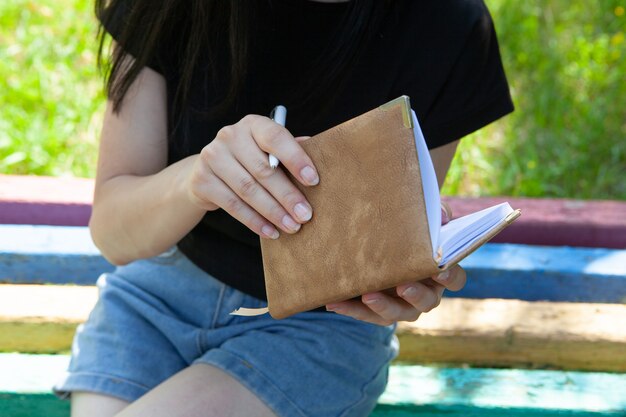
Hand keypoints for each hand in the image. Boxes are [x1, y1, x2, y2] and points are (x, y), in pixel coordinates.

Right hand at [185, 115, 317, 238]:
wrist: (207, 171)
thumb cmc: (251, 160)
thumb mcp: (268, 151)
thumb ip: (290, 152)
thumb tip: (320, 155)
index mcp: (253, 124)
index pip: (275, 137)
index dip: (296, 158)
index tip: (313, 181)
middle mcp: (230, 136)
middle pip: (263, 170)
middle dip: (287, 195)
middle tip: (306, 215)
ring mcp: (212, 157)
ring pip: (248, 190)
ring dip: (273, 212)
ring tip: (292, 227)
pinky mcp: (202, 181)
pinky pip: (233, 205)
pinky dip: (254, 221)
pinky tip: (271, 232)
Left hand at [326, 203, 466, 325]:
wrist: (377, 243)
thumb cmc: (407, 232)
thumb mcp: (420, 221)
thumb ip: (434, 215)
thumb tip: (442, 215)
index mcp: (440, 273)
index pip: (455, 279)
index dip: (450, 277)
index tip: (440, 272)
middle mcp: (426, 294)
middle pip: (427, 302)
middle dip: (415, 295)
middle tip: (403, 286)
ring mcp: (402, 306)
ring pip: (397, 314)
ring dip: (382, 307)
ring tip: (367, 296)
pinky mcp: (378, 312)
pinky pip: (366, 315)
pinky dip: (351, 309)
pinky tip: (334, 302)